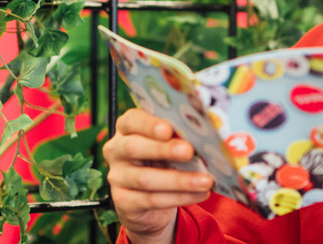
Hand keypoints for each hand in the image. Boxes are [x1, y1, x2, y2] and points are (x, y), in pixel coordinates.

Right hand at [103, 109, 214, 243]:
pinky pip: (151, 200)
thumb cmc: (162, 162)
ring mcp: (117, 177)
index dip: (148, 124)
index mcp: (126, 130)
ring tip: (206, 180)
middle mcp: (116, 151)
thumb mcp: (168, 146)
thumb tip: (206, 132)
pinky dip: (179, 197)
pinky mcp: (123, 201)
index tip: (168, 129)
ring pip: (145, 178)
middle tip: (189, 151)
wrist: (148, 202)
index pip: (131, 120)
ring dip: (179, 180)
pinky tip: (200, 194)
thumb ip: (179, 137)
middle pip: (133, 148)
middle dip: (163, 149)